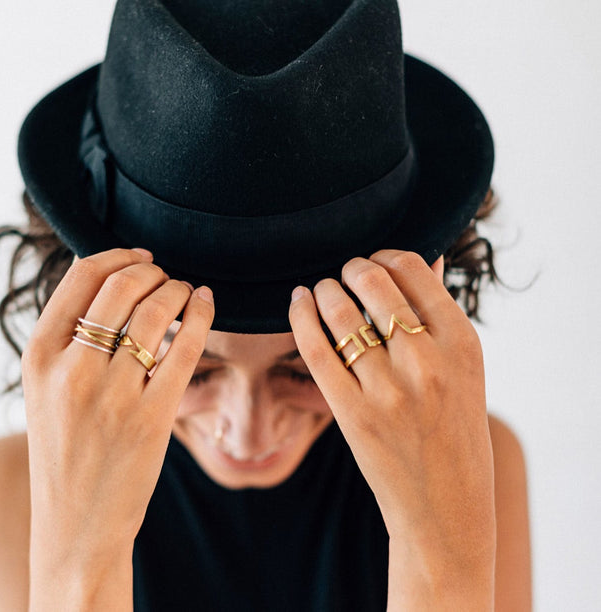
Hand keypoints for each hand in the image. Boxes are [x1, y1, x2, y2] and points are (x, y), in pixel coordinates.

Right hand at [21, 248, 213, 605]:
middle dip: (153, 270)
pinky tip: (206, 303)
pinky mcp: (152, 416)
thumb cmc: (66, 448)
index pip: (82, 276)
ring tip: (187, 293)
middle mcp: (71, 369)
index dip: (119, 255)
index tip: (143, 257)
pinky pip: (184, 347)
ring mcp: (111, 394)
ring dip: (178, 290)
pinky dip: (201, 315)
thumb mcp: (45, 388)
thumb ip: (68, 335)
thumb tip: (107, 273)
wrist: (76, 523)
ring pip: (155, 310)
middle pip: (122, 285)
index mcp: (39, 356)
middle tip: (168, 277)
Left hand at [288, 250, 494, 603]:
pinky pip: (316, 348)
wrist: (446, 507)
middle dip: (349, 268)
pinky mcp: (352, 413)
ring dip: (322, 289)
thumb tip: (423, 258)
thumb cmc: (456, 432)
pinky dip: (300, 316)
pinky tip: (297, 302)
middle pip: (371, 281)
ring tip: (318, 290)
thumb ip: (441, 315)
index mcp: (461, 343)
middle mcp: (426, 361)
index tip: (372, 262)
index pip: (412, 269)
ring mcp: (388, 388)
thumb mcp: (465, 370)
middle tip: (341, 274)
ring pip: (338, 310)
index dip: (383, 256)